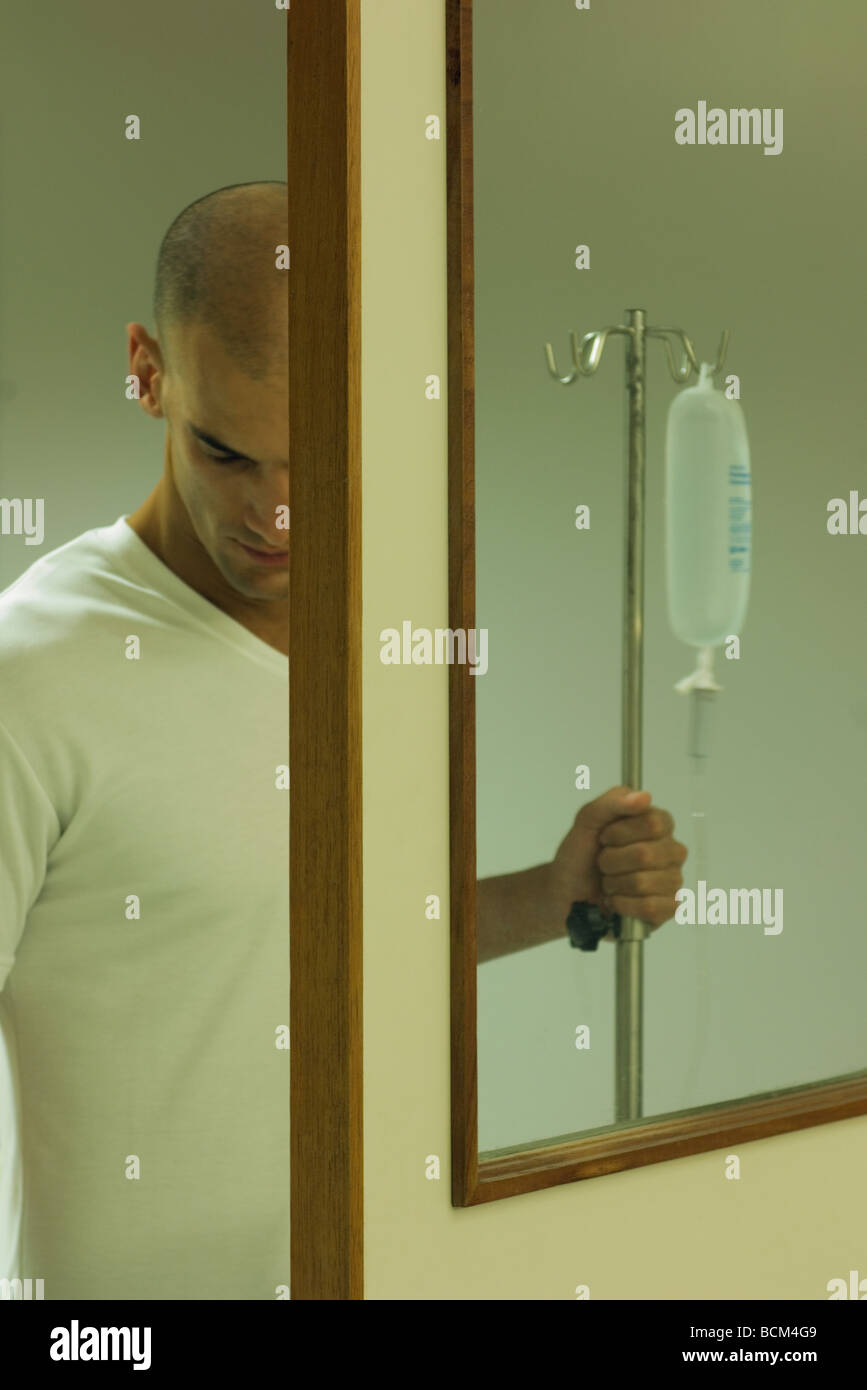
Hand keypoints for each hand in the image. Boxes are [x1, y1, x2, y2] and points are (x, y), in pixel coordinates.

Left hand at [550, 785, 687, 940]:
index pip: (653, 823)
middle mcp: (672, 850)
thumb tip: (644, 796)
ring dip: (614, 884)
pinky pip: (649, 907)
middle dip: (611, 861)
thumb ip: (612, 802)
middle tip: (603, 863)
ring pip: (644, 882)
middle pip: (645, 855)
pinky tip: (616, 900)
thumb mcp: (587, 820)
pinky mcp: (668, 908)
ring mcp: (673, 880)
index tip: (604, 837)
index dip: (620, 833)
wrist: (567, 892)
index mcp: (658, 824)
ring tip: (609, 882)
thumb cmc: (581, 855)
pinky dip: (622, 904)